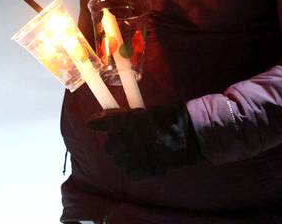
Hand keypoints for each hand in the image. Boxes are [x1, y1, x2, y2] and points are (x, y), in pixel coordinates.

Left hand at [88, 104, 202, 178]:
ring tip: (133, 149)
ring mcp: (136, 157)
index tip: (91, 123)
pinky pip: (130, 171)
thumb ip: (123, 115)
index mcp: (128, 122)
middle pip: (109, 145)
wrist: (189, 135)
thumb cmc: (168, 118)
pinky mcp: (145, 169)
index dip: (97, 123)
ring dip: (122, 154)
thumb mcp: (144, 110)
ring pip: (118, 160)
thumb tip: (105, 116)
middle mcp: (128, 140)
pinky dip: (132, 166)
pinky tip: (140, 160)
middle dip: (113, 141)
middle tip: (123, 137)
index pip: (103, 124)